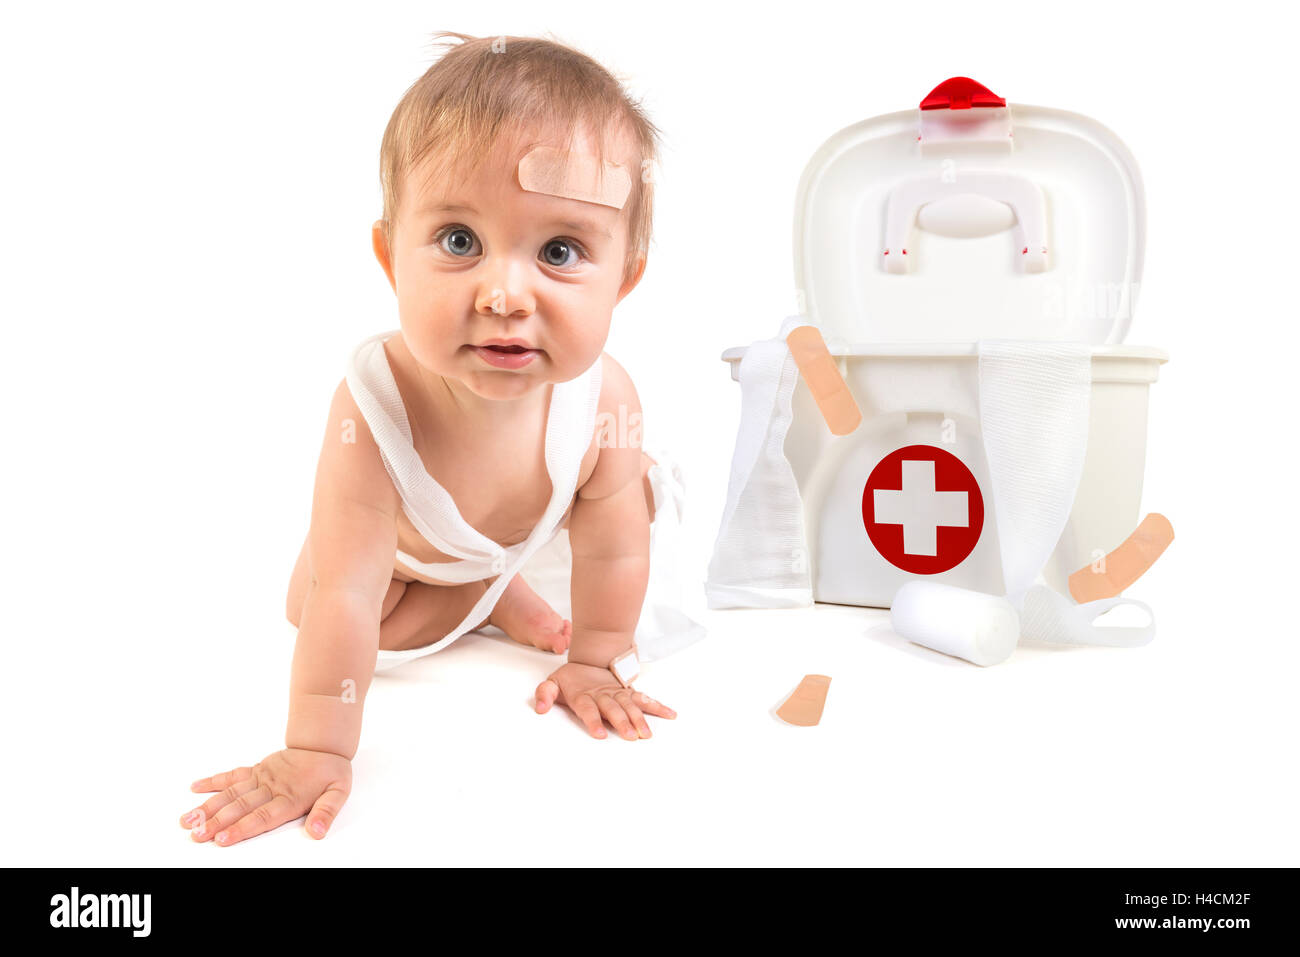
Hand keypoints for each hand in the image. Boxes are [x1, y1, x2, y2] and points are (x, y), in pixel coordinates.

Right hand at [180, 748, 351, 845]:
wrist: (323, 743)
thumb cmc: (330, 771)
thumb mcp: (339, 792)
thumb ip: (326, 812)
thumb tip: (317, 832)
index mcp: (290, 797)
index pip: (263, 816)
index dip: (241, 828)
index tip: (221, 839)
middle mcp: (271, 787)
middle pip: (240, 807)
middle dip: (216, 822)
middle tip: (196, 835)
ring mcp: (261, 777)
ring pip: (231, 792)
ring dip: (208, 806)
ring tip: (187, 820)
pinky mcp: (256, 769)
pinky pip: (233, 775)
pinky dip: (214, 781)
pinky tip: (195, 788)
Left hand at [534, 662, 675, 739]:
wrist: (590, 657)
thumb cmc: (570, 678)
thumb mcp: (552, 683)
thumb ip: (544, 694)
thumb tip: (539, 709)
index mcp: (583, 695)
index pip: (588, 709)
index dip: (593, 721)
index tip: (599, 734)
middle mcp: (602, 695)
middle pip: (613, 709)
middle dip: (622, 722)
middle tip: (629, 737)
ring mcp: (617, 693)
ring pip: (630, 705)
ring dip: (639, 719)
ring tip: (646, 734)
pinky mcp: (628, 693)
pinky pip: (644, 699)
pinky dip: (657, 706)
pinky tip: (670, 714)